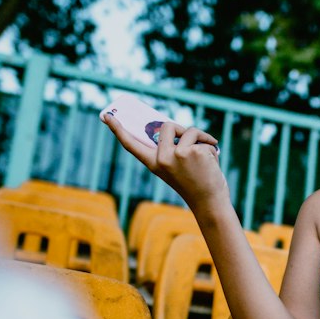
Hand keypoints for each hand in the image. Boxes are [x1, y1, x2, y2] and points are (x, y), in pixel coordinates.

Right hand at [102, 113, 226, 211]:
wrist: (210, 202)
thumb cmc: (195, 183)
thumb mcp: (176, 166)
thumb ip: (171, 149)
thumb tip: (171, 126)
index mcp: (153, 164)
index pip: (131, 145)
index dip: (118, 130)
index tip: (106, 116)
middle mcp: (161, 159)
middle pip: (167, 125)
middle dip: (181, 129)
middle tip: (192, 141)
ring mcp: (176, 155)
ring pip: (189, 130)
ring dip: (202, 139)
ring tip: (206, 158)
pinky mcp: (193, 152)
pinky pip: (204, 139)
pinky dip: (212, 147)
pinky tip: (212, 163)